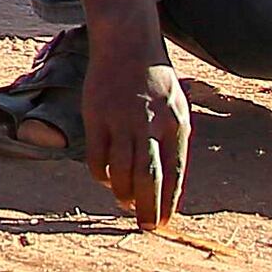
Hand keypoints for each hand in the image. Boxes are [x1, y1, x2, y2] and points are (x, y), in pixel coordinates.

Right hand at [81, 0, 189, 230]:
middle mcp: (148, 126)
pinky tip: (106, 179)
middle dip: (148, 206)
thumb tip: (167, 183)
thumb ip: (171, 142)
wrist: (127, 45)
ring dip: (123, 192)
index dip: (169, 200)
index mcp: (174, 126)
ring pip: (121, 169)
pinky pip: (97, 155)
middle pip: (149, 177)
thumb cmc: (155, 83)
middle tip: (145, 226)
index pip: (173, 173)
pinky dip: (101, 173)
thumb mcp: (176, 110)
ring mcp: (120, 121)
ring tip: (125, 204)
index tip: (164, 221)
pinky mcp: (95, 116)